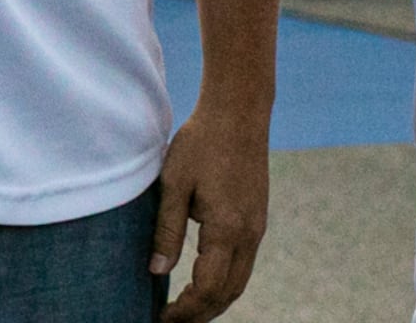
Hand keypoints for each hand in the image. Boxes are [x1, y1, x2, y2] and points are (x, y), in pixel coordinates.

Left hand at [150, 98, 267, 321]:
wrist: (239, 113)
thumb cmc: (201, 143)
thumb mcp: (173, 185)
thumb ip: (166, 231)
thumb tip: (157, 272)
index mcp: (227, 230)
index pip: (208, 289)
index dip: (185, 311)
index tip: (161, 318)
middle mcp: (248, 235)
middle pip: (228, 294)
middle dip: (201, 314)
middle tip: (172, 322)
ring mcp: (257, 228)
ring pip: (240, 281)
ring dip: (215, 301)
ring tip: (186, 310)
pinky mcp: (257, 218)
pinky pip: (244, 263)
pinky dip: (225, 282)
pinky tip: (205, 281)